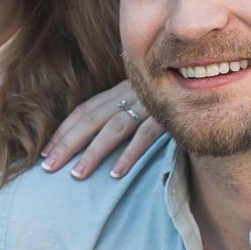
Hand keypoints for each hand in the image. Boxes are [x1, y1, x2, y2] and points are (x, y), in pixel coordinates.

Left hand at [42, 80, 163, 180]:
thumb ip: (125, 108)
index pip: (85, 111)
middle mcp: (131, 95)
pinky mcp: (170, 115)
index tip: (44, 151)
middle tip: (47, 167)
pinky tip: (117, 174)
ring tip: (76, 175)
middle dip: (67, 143)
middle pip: (91, 120)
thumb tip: (99, 135)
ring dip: (93, 152)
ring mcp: (150, 104)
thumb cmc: (174, 90)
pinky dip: (131, 154)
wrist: (206, 74)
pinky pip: (147, 135)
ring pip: (115, 128)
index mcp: (121, 91)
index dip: (63, 130)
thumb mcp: (145, 95)